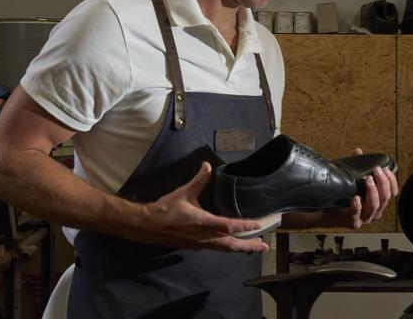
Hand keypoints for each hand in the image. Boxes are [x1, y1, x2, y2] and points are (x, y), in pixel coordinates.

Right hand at [140, 162, 268, 252]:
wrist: (148, 226)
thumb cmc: (166, 209)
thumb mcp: (183, 192)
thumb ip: (198, 180)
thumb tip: (206, 165)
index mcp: (203, 223)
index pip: (229, 226)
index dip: (245, 226)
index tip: (258, 225)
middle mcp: (204, 236)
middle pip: (231, 244)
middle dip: (249, 245)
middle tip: (264, 246)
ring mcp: (200, 243)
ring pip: (225, 249)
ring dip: (241, 248)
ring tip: (254, 247)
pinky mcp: (196, 245)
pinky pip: (217, 248)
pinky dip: (229, 247)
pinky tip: (233, 244)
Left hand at [339, 148, 398, 228]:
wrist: (326, 213)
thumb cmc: (342, 197)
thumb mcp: (353, 182)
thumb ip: (358, 168)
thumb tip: (358, 151)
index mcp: (378, 203)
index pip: (392, 193)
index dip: (392, 181)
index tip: (387, 169)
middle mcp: (374, 212)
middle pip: (385, 198)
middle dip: (383, 182)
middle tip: (376, 170)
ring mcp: (364, 219)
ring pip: (374, 205)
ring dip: (372, 191)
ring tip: (368, 179)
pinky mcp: (353, 222)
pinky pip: (357, 214)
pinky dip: (357, 205)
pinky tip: (356, 197)